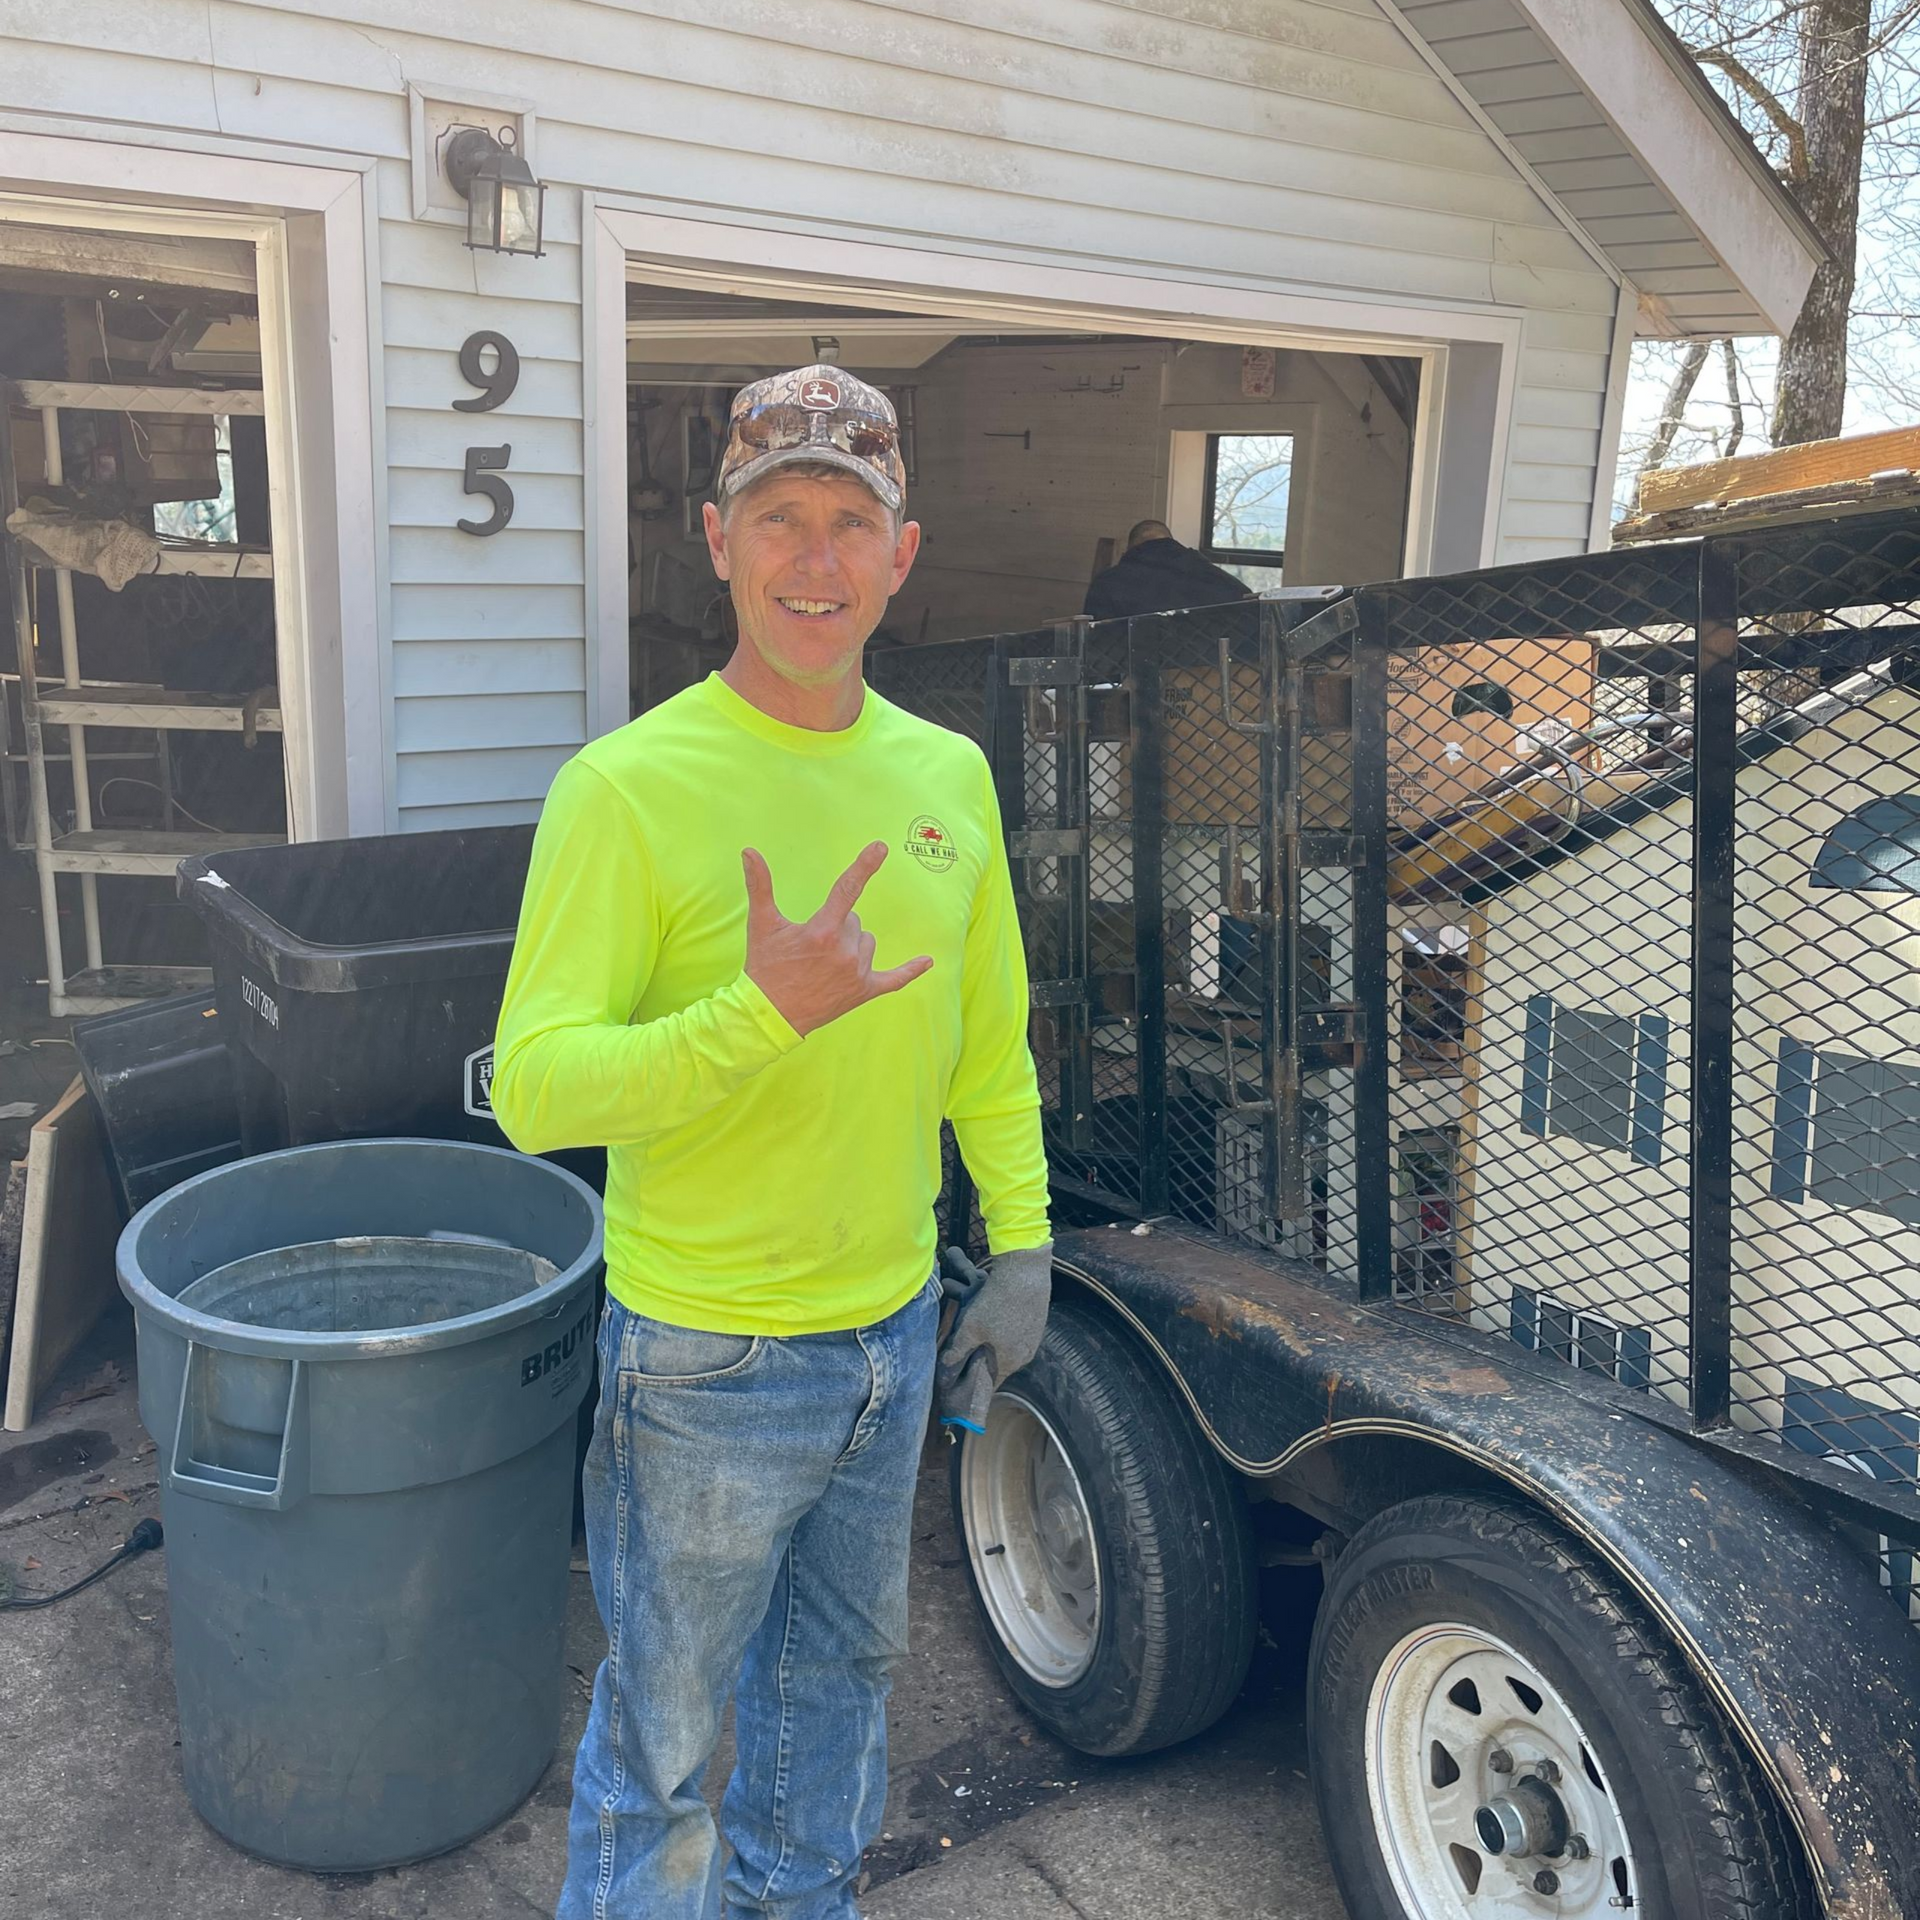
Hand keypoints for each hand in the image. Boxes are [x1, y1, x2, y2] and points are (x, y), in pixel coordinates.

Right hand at [742, 841, 932, 1037]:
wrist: (770, 1015)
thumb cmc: (765, 967)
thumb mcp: (761, 925)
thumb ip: (759, 885)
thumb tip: (749, 851)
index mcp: (822, 930)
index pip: (847, 889)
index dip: (864, 866)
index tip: (881, 847)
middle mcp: (844, 951)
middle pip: (854, 920)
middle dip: (837, 926)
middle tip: (811, 947)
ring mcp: (857, 973)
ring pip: (867, 942)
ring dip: (851, 946)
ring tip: (824, 964)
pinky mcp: (864, 991)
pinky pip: (895, 979)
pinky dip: (910, 971)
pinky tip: (928, 961)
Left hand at [936, 1242, 1052, 1431]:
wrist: (1025, 1272)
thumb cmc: (996, 1304)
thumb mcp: (970, 1329)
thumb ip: (957, 1351)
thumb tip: (945, 1368)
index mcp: (1010, 1362)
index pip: (991, 1383)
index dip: (974, 1381)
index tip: (961, 1379)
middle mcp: (1025, 1353)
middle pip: (998, 1362)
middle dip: (980, 1356)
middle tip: (965, 1351)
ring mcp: (1033, 1336)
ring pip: (1005, 1343)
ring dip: (989, 1337)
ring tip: (976, 1326)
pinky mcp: (1036, 1319)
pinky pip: (1014, 1330)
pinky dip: (1001, 1325)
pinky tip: (991, 1312)